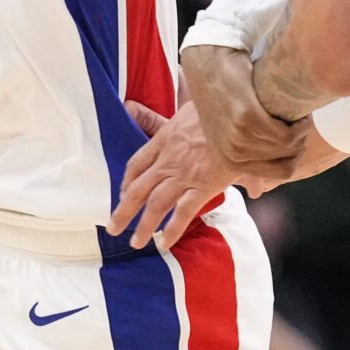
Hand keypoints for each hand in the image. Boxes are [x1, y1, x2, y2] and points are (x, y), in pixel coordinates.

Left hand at [111, 100, 236, 248]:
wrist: (236, 112)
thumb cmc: (221, 106)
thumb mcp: (199, 106)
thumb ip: (199, 120)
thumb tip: (192, 123)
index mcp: (166, 137)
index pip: (138, 162)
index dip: (128, 180)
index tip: (123, 192)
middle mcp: (169, 158)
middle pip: (138, 187)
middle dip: (124, 209)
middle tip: (113, 227)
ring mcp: (184, 173)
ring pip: (155, 204)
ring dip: (144, 225)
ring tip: (136, 243)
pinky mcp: (202, 185)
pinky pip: (183, 212)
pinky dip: (173, 229)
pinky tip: (165, 243)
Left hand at [180, 46, 301, 170]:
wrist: (209, 63)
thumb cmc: (224, 94)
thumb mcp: (229, 133)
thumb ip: (245, 161)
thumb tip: (257, 193)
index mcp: (229, 162)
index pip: (281, 173)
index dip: (297, 155)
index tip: (298, 135)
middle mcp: (232, 154)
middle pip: (289, 160)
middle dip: (302, 141)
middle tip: (300, 121)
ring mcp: (238, 138)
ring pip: (289, 146)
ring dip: (302, 130)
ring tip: (298, 113)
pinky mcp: (246, 118)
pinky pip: (286, 134)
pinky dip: (300, 124)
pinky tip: (300, 111)